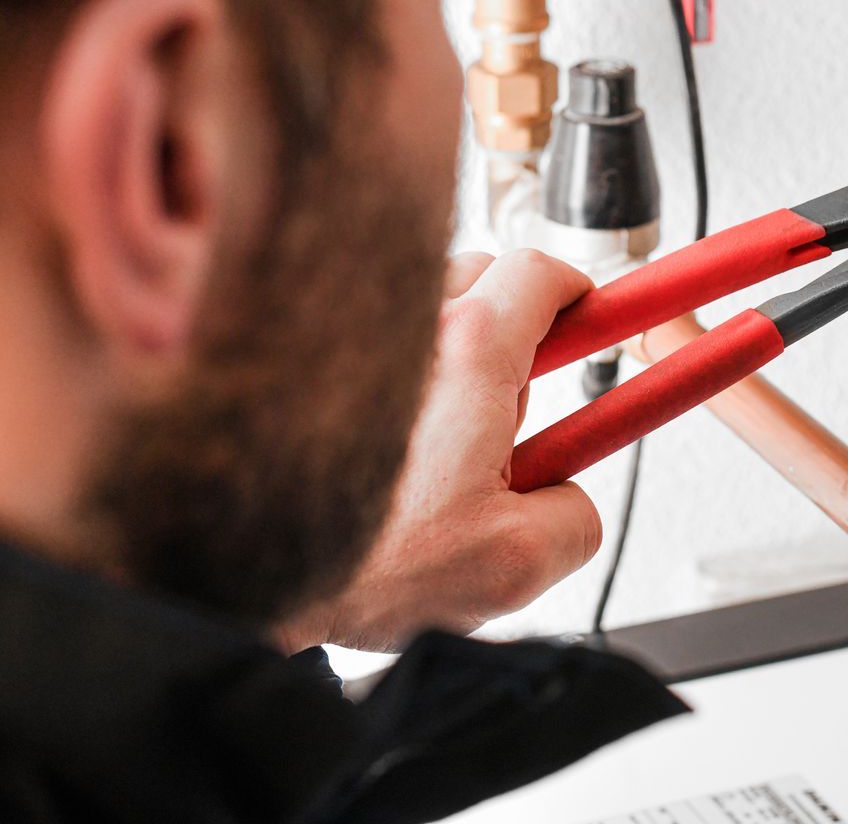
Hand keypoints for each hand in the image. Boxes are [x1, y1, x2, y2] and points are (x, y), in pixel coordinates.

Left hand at [277, 250, 603, 651]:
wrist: (248, 582)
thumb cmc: (356, 567)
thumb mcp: (515, 565)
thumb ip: (575, 519)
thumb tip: (569, 504)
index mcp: (471, 354)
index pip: (543, 273)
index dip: (580, 296)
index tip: (593, 319)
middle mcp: (408, 329)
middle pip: (484, 277)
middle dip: (516, 327)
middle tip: (521, 400)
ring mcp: (352, 341)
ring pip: (425, 306)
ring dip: (452, 347)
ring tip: (447, 427)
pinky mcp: (304, 365)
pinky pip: (368, 339)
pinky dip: (392, 369)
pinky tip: (391, 437)